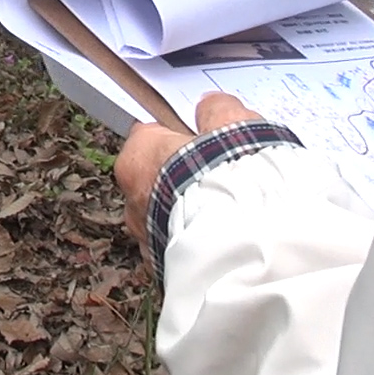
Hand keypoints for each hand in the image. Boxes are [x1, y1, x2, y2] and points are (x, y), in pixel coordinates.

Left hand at [113, 92, 262, 271]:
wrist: (241, 246)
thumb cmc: (229, 181)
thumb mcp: (233, 126)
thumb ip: (218, 111)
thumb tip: (212, 106)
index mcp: (138, 156)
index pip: (148, 136)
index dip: (177, 136)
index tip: (201, 139)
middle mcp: (132, 198)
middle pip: (155, 178)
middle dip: (183, 176)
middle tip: (221, 175)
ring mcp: (144, 237)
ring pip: (165, 216)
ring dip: (190, 213)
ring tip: (231, 212)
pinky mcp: (163, 268)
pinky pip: (178, 247)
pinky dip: (197, 242)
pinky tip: (227, 240)